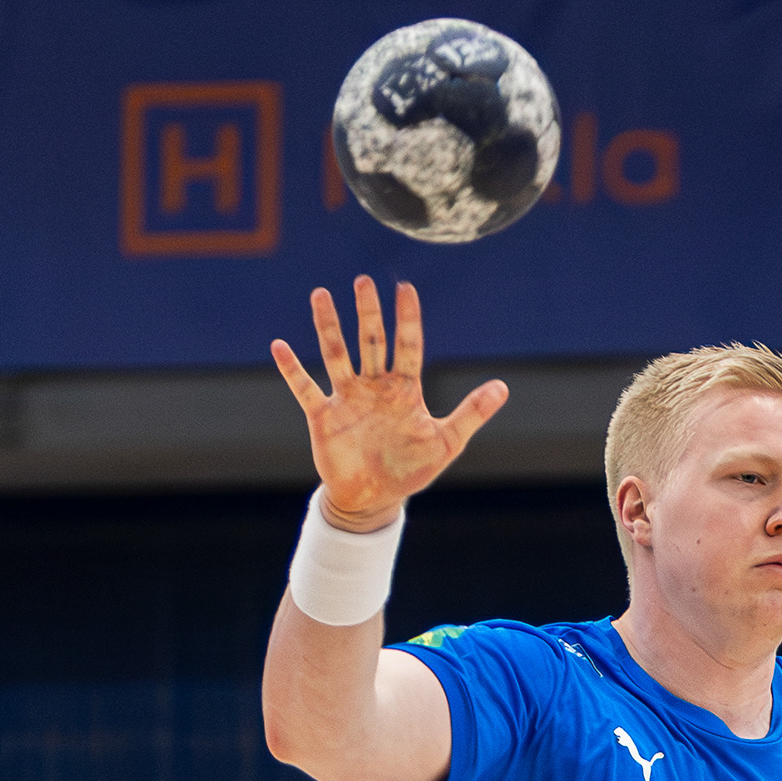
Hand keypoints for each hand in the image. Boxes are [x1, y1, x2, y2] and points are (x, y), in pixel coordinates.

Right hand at [269, 279, 506, 534]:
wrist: (374, 499)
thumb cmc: (411, 470)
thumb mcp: (446, 442)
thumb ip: (471, 414)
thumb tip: (502, 387)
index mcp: (404, 389)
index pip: (407, 345)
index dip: (407, 318)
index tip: (405, 289)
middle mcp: (374, 386)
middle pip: (371, 340)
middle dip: (367, 311)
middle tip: (363, 281)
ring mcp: (347, 398)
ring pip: (336, 353)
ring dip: (328, 325)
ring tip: (321, 294)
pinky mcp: (323, 416)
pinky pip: (305, 388)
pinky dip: (291, 369)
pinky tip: (279, 346)